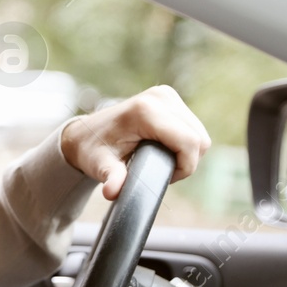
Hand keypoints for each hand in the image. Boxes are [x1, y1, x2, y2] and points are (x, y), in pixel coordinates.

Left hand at [60, 85, 211, 199]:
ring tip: (162, 161)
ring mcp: (166, 95)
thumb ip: (111, 178)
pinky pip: (193, 127)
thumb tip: (113, 192)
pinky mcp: (170, 98)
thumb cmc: (93, 150)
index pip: (189, 142)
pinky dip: (185, 144)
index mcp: (146, 111)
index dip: (184, 167)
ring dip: (187, 154)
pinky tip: (166, 150)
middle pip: (199, 139)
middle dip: (186, 162)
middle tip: (162, 172)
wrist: (86, 133)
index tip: (165, 177)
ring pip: (199, 134)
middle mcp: (160, 97)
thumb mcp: (100, 166)